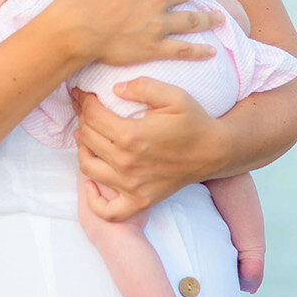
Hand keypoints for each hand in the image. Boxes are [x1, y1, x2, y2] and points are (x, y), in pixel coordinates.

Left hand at [72, 78, 229, 220]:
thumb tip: (114, 88)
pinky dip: (93, 200)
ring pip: (87, 168)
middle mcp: (127, 162)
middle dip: (82, 119)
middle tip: (86, 111)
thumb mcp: (173, 95)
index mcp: (131, 136)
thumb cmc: (194, 122)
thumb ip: (142, 86)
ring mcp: (131, 185)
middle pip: (87, 138)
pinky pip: (107, 210)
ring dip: (82, 150)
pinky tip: (91, 183)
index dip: (85, 102)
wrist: (215, 151)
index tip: (85, 95)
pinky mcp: (140, 200)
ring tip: (88, 138)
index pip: (93, 116)